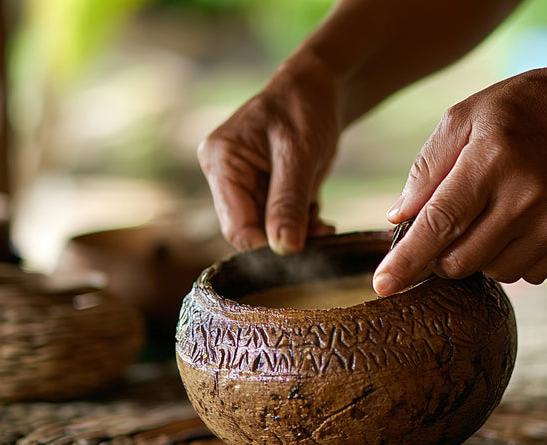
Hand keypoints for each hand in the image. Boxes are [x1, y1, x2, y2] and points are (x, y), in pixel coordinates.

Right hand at [197, 55, 338, 253]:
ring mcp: (245, 184)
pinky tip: (319, 216)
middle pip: (251, 230)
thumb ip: (288, 201)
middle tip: (322, 235)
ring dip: (298, 233)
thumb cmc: (304, 107)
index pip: (236, 226)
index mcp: (221, 162)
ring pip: (268, 230)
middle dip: (286, 238)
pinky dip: (302, 225)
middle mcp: (226, 176)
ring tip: (324, 224)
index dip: (267, 246)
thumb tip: (283, 249)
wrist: (320, 87)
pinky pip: (280, 221)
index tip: (303, 255)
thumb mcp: (299, 153)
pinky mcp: (265, 190)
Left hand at [374, 58, 546, 295]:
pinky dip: (509, 257)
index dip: (406, 259)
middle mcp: (526, 197)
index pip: (440, 223)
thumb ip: (428, 166)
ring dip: (477, 255)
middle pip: (460, 260)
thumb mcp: (469, 115)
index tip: (382, 286)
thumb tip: (398, 218)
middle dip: (440, 253)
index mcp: (493, 160)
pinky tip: (519, 222)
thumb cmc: (525, 109)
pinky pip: (525, 274)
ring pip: (492, 273)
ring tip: (491, 212)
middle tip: (446, 225)